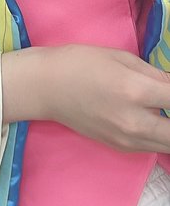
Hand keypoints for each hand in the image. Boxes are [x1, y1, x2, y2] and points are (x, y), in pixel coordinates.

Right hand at [1, 44, 169, 152]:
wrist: (47, 88)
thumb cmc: (82, 63)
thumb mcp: (121, 57)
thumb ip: (154, 73)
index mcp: (135, 91)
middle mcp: (135, 122)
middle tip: (165, 101)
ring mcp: (127, 140)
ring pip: (168, 144)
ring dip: (168, 127)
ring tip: (159, 109)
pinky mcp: (120, 148)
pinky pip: (152, 146)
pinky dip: (158, 135)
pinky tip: (152, 117)